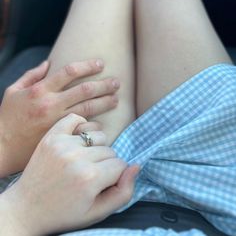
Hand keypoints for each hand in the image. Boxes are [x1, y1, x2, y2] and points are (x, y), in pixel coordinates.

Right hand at [0, 59, 119, 175]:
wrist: (1, 147)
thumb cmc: (7, 118)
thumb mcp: (13, 91)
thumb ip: (31, 75)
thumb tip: (49, 62)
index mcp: (40, 90)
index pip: (69, 71)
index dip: (88, 66)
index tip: (101, 64)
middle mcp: (51, 104)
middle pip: (85, 90)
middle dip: (104, 85)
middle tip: (117, 82)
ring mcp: (57, 122)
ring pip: (88, 109)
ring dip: (105, 102)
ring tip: (116, 99)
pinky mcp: (61, 137)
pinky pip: (84, 129)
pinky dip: (95, 125)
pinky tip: (104, 122)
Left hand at [0, 114, 138, 235]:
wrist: (26, 208)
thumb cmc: (63, 212)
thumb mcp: (97, 213)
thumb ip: (123, 192)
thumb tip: (136, 166)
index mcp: (90, 178)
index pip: (121, 164)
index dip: (115, 175)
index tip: (103, 183)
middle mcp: (77, 158)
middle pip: (110, 150)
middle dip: (106, 163)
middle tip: (90, 175)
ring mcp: (63, 144)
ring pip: (97, 135)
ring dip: (95, 146)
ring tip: (84, 159)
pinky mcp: (51, 136)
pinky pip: (75, 119)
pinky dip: (80, 126)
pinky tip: (77, 140)